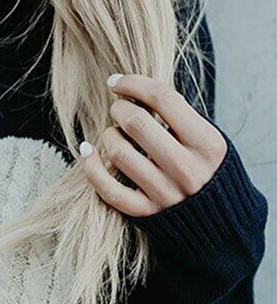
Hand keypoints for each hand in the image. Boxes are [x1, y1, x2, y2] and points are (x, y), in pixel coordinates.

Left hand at [80, 73, 227, 216]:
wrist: (216, 222)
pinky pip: (108, 189)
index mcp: (207, 144)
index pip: (164, 99)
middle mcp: (186, 168)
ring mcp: (164, 193)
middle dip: (119, 108)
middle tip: (117, 108)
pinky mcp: (145, 213)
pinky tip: (86, 150)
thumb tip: (136, 93)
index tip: (117, 81)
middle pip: (137, 123)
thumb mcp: (208, 141)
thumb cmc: (206, 171)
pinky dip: (91, 167)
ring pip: (119, 153)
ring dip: (108, 135)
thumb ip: (181, 120)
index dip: (134, 84)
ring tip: (112, 132)